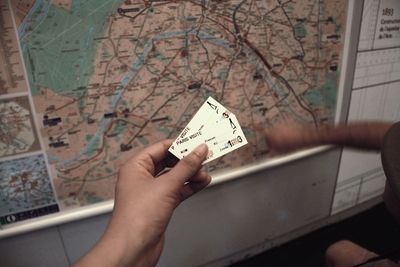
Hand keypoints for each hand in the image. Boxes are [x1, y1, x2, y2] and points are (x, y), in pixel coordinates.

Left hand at [74, 140, 210, 266]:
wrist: (133, 248)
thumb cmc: (137, 217)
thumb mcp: (166, 185)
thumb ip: (185, 167)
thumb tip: (198, 151)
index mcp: (136, 167)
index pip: (160, 148)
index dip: (179, 144)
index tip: (196, 143)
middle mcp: (142, 178)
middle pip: (168, 162)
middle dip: (187, 160)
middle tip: (204, 156)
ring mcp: (151, 192)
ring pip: (174, 177)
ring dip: (190, 174)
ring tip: (205, 172)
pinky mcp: (160, 205)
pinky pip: (177, 190)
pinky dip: (189, 186)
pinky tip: (201, 183)